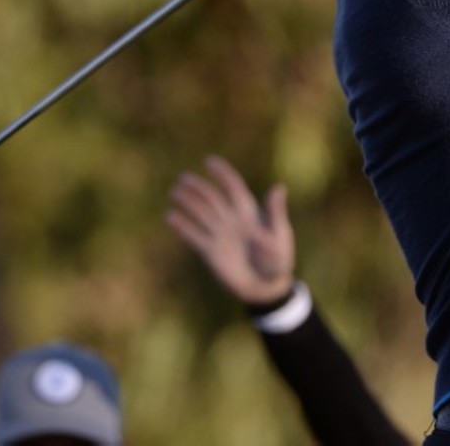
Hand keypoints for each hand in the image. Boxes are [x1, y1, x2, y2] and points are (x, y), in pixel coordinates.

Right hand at [166, 155, 295, 305]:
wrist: (266, 287)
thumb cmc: (278, 260)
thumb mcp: (280, 235)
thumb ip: (276, 213)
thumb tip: (279, 187)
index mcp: (249, 212)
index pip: (233, 187)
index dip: (222, 173)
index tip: (209, 161)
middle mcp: (231, 219)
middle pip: (212, 198)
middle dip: (199, 187)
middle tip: (183, 179)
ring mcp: (220, 235)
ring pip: (201, 213)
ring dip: (188, 202)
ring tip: (175, 192)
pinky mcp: (210, 252)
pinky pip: (194, 236)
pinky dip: (182, 227)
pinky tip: (170, 217)